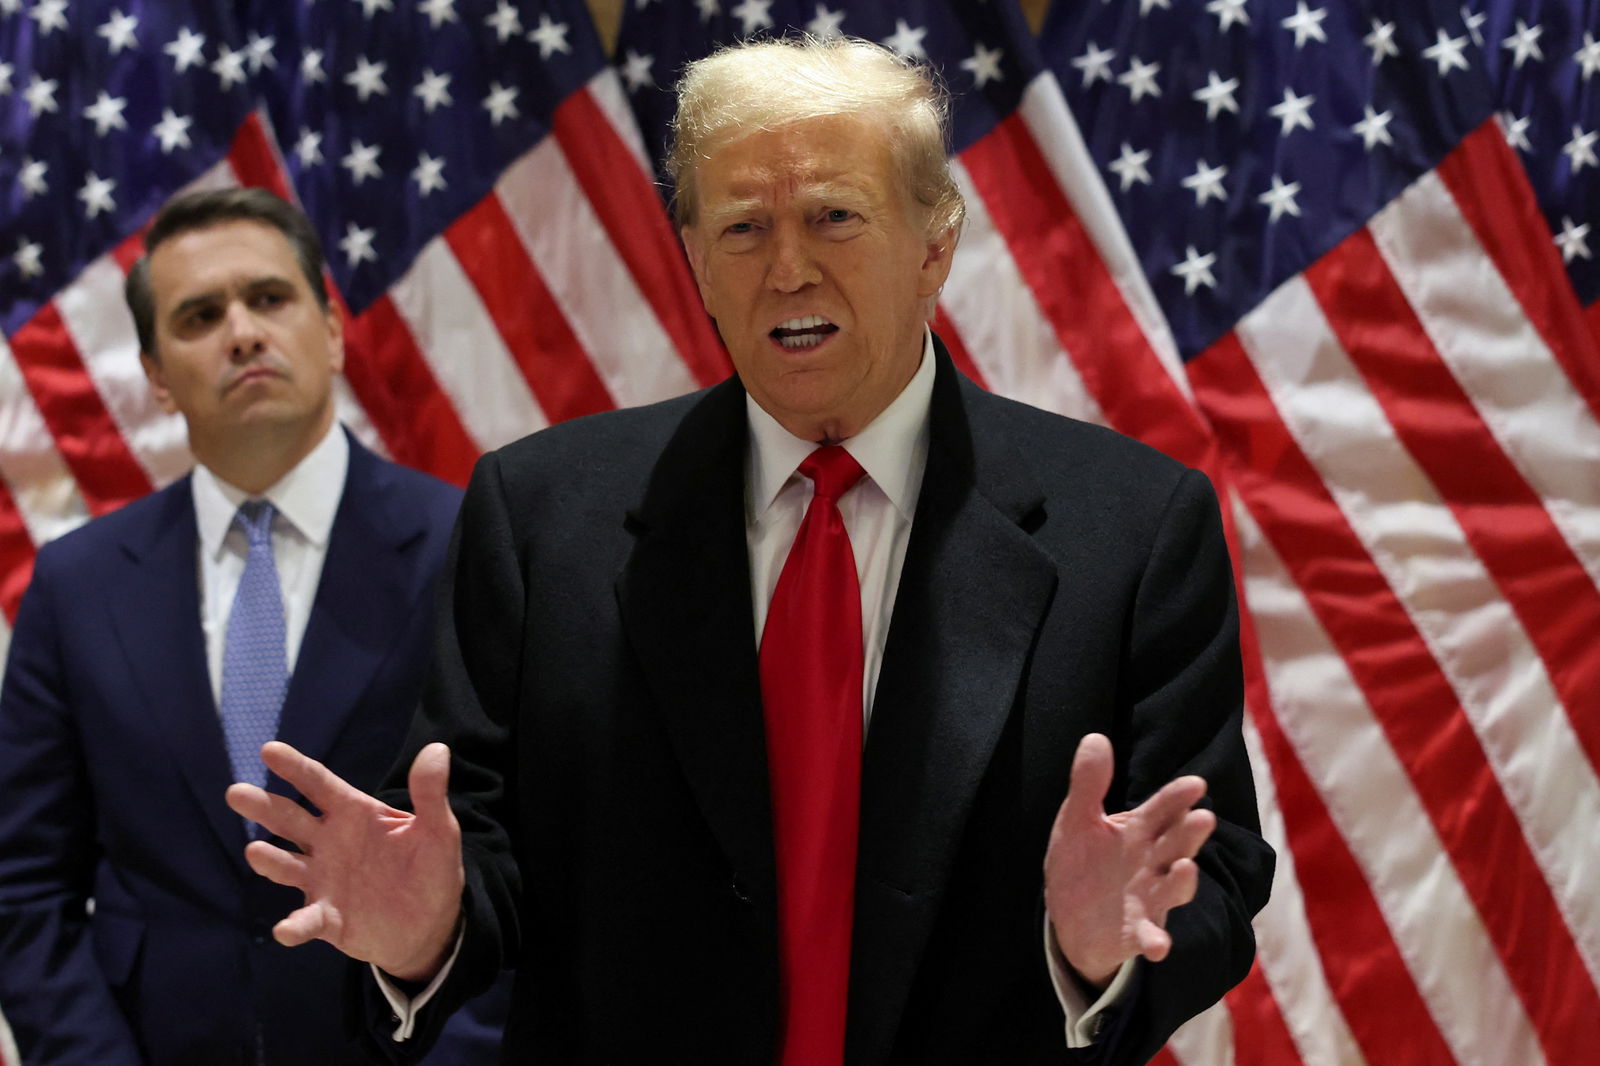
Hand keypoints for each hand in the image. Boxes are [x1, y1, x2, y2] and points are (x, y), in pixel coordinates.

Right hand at [225, 741, 464, 981]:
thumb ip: (430, 793)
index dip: (295, 767)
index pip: (318, 784)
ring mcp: (322, 880)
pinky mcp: (327, 917)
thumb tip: (438, 749)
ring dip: (270, 859)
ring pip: (287, 865)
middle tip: (235, 792)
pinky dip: (295, 925)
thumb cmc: (429, 868)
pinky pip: (306, 919)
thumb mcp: (438, 829)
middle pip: (289, 820)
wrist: (430, 924)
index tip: (268, 750)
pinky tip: (286, 930)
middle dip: (263, 806)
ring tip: (255, 850)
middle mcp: (329, 843)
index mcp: (353, 813)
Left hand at [1044, 733, 1215, 988]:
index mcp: (1139, 831)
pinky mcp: (1138, 932)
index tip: (1195, 784)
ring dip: (1183, 882)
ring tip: (1187, 869)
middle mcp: (1152, 863)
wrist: (1072, 919)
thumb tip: (1095, 737)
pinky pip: (1150, 936)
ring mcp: (1149, 898)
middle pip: (1176, 845)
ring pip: (1173, 888)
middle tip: (1202, 817)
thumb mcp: (1077, 820)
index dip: (1178, 798)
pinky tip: (1159, 946)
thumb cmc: (1083, 862)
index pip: (1163, 809)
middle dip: (1189, 833)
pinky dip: (1156, 940)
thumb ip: (1088, 784)